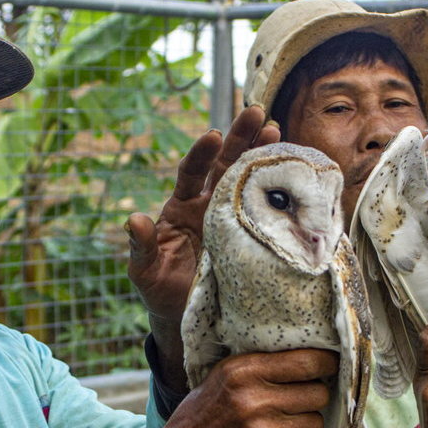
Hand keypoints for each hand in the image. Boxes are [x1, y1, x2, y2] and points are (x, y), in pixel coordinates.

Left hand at [126, 106, 279, 389]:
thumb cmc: (161, 291)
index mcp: (182, 207)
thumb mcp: (145, 271)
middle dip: (240, 138)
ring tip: (278, 131)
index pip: (192, 172)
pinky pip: (265, 208)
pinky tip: (293, 172)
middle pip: (225, 164)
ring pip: (248, 179)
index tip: (213, 135)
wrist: (188, 315)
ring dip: (261, 154)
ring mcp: (231, 217)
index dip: (202, 154)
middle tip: (257, 112)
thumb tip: (133, 218)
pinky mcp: (250, 235)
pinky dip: (278, 190)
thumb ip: (141, 246)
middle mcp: (208, 205)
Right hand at [154, 348, 334, 427]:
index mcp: (244, 370)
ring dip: (305, 423)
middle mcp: (253, 399)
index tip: (332, 365)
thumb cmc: (206, 411)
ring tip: (284, 422)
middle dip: (316, 395)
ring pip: (314, 422)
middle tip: (304, 397)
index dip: (327, 364)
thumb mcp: (224, 375)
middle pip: (318, 394)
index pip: (307, 362)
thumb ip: (262, 364)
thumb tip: (311, 355)